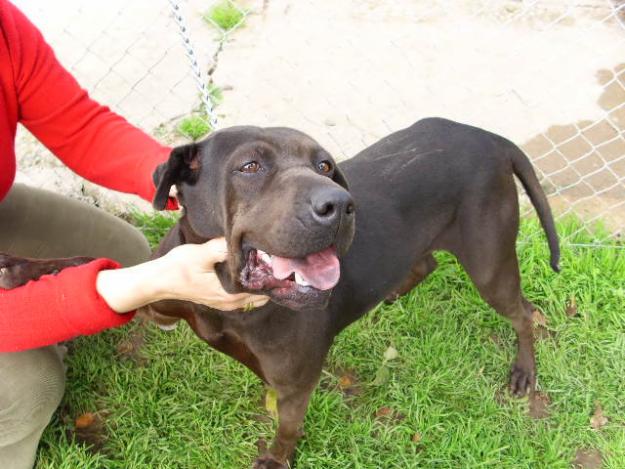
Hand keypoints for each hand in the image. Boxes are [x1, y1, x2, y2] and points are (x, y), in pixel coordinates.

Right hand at [96, 238, 268, 312]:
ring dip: (263, 281)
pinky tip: (254, 270)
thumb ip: (223, 248)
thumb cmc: (179, 267)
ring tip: (271, 263)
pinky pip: (246, 294)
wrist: (160, 280)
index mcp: (231, 294)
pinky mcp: (222, 299)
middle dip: (272, 279)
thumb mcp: (202, 253)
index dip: (274, 275)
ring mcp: (228, 303)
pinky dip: (253, 284)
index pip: (264, 288)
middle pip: (264, 293)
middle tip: (281, 259)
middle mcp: (233, 303)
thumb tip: (243, 240)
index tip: (283, 260)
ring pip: (256, 295)